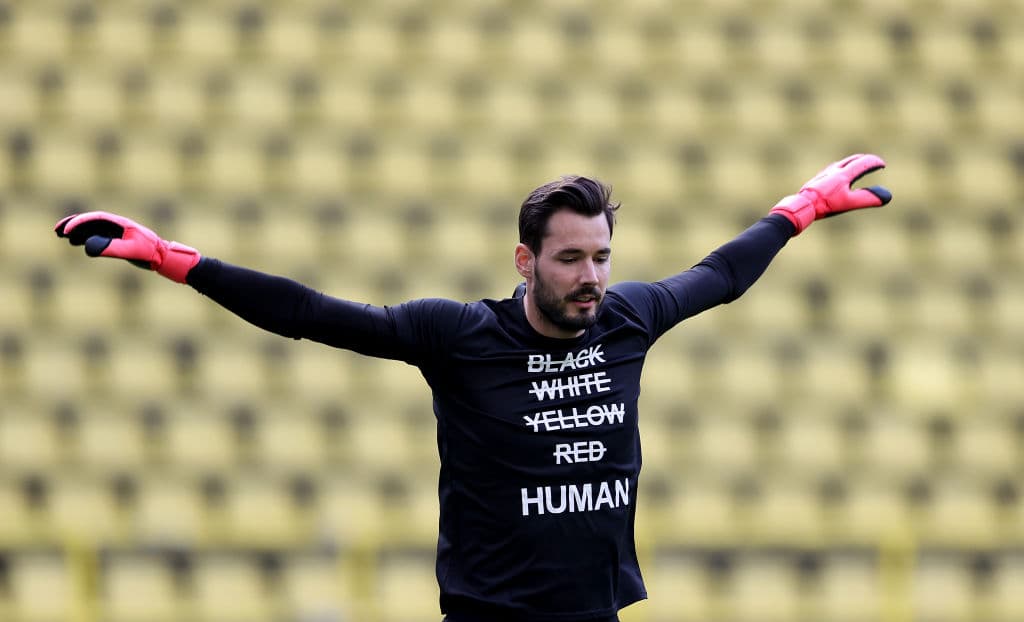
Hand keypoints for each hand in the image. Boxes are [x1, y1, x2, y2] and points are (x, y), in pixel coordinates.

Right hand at [55, 211, 200, 282]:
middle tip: (57, 230)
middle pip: (91, 221)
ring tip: (62, 236)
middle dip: (73, 224)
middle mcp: (117, 225)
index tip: (65, 230)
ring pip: (93, 229)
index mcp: (121, 223)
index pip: (95, 218)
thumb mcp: (132, 251)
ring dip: (77, 231)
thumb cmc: (150, 253)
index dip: (79, 222)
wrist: (164, 257)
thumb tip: (88, 247)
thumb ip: (111, 248)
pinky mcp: (119, 241)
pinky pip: (99, 236)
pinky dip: (86, 238)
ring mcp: (118, 232)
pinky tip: (77, 243)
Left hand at [770, 153, 891, 234]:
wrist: (802, 205)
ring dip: (852, 162)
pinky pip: (831, 169)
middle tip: (872, 161)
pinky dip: (840, 168)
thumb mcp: (848, 202)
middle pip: (851, 160)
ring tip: (857, 164)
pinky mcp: (817, 180)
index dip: (874, 163)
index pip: (862, 163)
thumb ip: (867, 198)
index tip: (882, 164)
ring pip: (841, 163)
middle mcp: (834, 171)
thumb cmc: (825, 205)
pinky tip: (836, 174)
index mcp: (843, 174)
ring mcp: (824, 174)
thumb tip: (887, 196)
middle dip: (864, 159)